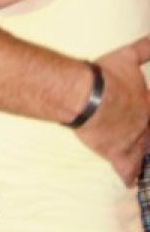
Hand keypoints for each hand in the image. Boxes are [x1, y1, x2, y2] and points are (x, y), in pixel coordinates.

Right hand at [75, 37, 149, 185]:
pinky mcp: (116, 153)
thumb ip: (144, 48)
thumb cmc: (106, 76)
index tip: (149, 118)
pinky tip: (129, 183)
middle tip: (147, 139)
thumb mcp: (127, 57)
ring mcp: (132, 141)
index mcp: (148, 106)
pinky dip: (128, 177)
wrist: (87, 95)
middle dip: (149, 140)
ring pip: (144, 155)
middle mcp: (145, 126)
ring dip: (144, 159)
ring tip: (144, 165)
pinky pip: (126, 170)